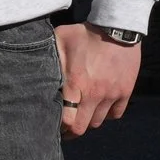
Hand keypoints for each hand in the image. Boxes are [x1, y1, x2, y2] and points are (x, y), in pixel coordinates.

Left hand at [55, 23, 138, 138]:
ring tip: (80, 115)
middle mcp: (95, 93)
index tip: (53, 126)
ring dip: (87, 121)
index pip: (67, 120)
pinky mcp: (125, 92)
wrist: (117, 27)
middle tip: (64, 129)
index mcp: (76, 83)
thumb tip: (35, 72)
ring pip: (97, 122)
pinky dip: (106, 114)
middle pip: (82, 127)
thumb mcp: (60, 40)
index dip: (59, 127)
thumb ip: (50, 59)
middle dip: (71, 131)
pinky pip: (115, 115)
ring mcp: (112, 94)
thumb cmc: (84, 33)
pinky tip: (98, 106)